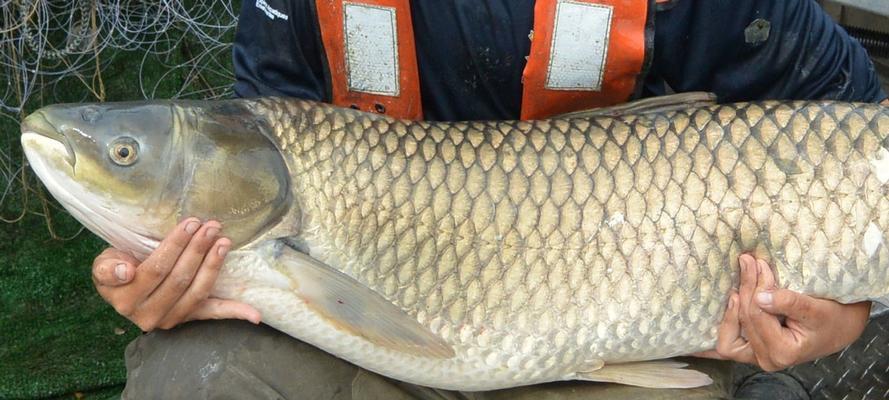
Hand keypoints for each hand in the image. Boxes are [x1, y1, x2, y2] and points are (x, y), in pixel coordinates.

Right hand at [92, 218, 260, 330]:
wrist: (122, 290)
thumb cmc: (116, 268)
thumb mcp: (103, 264)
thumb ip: (108, 268)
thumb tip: (125, 271)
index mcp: (126, 299)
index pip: (156, 269)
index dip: (175, 245)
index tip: (191, 223)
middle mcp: (148, 314)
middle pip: (179, 279)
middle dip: (198, 249)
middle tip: (211, 225)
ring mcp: (172, 319)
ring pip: (197, 291)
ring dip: (214, 265)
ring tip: (224, 240)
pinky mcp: (189, 319)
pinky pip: (213, 314)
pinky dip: (235, 313)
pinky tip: (255, 315)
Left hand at [696, 254, 869, 370]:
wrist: (841, 327)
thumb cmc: (834, 318)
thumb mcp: (817, 308)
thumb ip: (789, 302)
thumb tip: (760, 295)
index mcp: (782, 351)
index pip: (757, 314)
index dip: (756, 287)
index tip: (760, 263)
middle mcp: (766, 358)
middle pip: (742, 322)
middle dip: (745, 290)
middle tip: (749, 263)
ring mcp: (756, 355)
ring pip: (727, 339)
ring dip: (729, 311)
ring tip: (736, 286)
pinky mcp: (752, 348)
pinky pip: (727, 345)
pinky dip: (715, 335)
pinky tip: (693, 336)